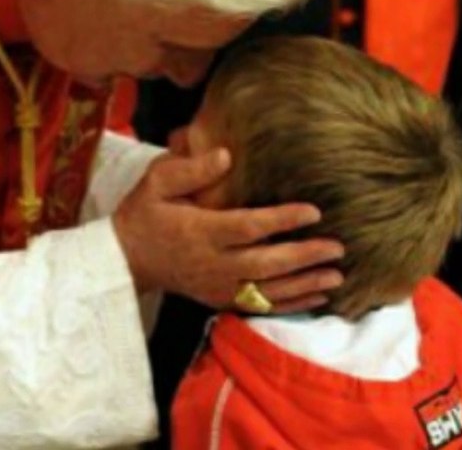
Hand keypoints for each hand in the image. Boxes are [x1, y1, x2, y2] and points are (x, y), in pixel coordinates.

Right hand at [112, 149, 344, 313]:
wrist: (124, 259)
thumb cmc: (144, 213)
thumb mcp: (156, 181)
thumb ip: (190, 169)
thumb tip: (226, 156)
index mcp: (199, 231)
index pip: (247, 227)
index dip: (282, 220)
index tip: (313, 212)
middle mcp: (212, 263)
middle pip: (265, 264)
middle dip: (304, 257)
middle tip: (337, 247)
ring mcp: (217, 285)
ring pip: (268, 291)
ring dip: (304, 284)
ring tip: (336, 275)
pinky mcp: (219, 299)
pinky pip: (260, 306)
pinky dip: (291, 304)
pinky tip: (317, 297)